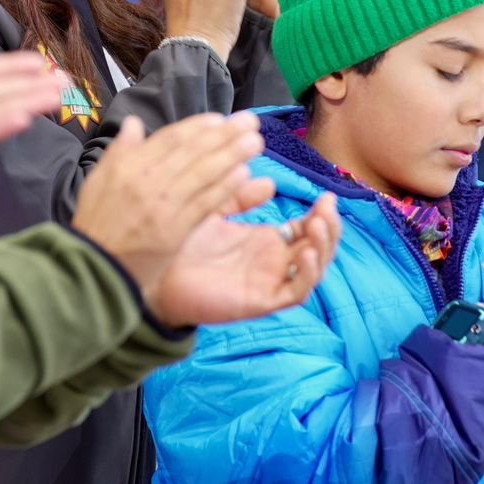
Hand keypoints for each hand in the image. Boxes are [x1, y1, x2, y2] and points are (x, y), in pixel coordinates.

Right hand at [71, 113, 268, 297]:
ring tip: (255, 141)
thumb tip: (134, 123)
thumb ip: (119, 150)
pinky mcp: (175, 229)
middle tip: (251, 121)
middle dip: (225, 134)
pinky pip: (205, 203)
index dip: (197, 127)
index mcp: (129, 166)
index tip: (219, 119)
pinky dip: (225, 187)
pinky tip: (244, 174)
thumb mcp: (97, 181)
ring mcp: (163, 205)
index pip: (170, 138)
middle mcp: (148, 180)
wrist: (93, 268)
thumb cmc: (96, 225)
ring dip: (232, 154)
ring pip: (203, 173)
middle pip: (193, 151)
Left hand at [145, 192, 340, 327]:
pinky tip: (303, 252)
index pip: (307, 230)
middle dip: (329, 229)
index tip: (327, 196)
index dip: (322, 215)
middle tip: (327, 209)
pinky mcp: (260, 301)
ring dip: (323, 249)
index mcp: (266, 242)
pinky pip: (294, 293)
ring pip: (313, 271)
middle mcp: (272, 263)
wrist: (154, 273)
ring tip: (319, 225)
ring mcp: (269, 282)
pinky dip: (307, 274)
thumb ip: (239, 196)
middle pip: (318, 249)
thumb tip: (268, 182)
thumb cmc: (182, 244)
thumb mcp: (215, 210)